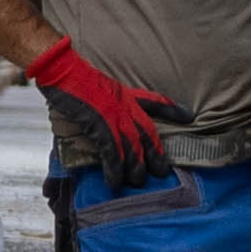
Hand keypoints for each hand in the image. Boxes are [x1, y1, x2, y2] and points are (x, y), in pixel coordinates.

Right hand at [28, 39, 167, 180]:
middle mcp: (125, 104)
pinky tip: (115, 181)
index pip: (155, 101)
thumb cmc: (74, 77)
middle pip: (148, 132)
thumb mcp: (98, 86)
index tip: (189, 116)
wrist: (61, 68)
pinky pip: (112, 151)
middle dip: (156, 153)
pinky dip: (115, 168)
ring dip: (137, 167)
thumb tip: (105, 116)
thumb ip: (107, 100)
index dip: (172, 109)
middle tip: (162, 172)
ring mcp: (114, 114)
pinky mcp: (99, 123)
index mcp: (125, 94)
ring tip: (139, 182)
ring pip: (133, 146)